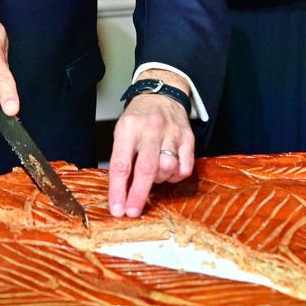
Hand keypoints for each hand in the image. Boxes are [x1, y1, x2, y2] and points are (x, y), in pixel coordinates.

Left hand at [108, 69, 194, 217]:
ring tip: (154, 173)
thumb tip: (120, 193)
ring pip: (167, 168)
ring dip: (159, 180)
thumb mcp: (123, 131)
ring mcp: (171, 132)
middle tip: (132, 212)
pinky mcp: (188, 138)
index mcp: (128, 128)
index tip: (117, 209)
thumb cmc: (139, 117)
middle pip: (145, 169)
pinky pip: (184, 168)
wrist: (162, 94)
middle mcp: (150, 129)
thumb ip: (122, 159)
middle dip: (138, 195)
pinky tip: (169, 170)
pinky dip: (175, 176)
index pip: (121, 164)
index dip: (118, 190)